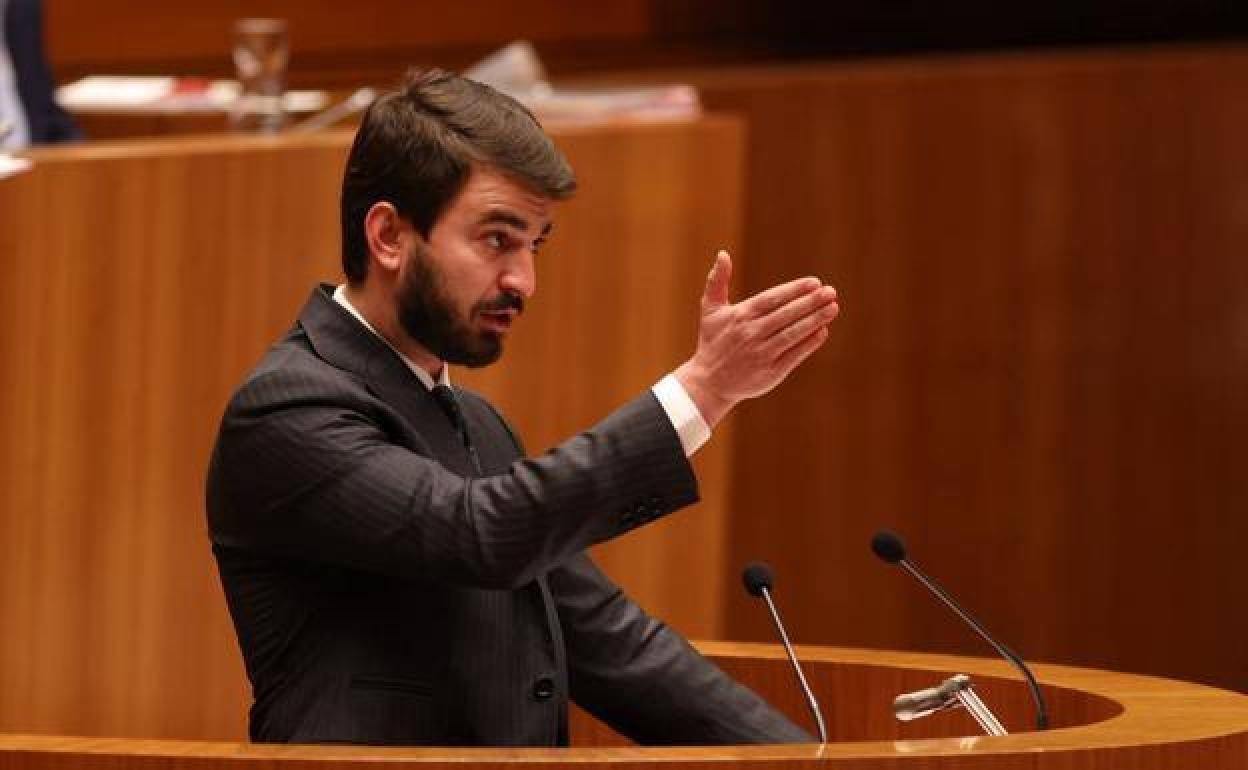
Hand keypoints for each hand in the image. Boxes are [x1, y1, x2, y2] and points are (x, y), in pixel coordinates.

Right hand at [674, 250, 838, 426]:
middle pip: (785, 315)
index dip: (794, 290)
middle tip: (830, 292)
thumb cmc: (712, 341)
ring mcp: (762, 354)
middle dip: (810, 303)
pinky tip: (822, 331)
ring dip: (814, 320)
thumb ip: (717, 281)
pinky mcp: (771, 373)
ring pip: (792, 334)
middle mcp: (751, 334)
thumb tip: (722, 253)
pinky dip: (809, 343)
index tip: (814, 282)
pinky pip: (794, 355)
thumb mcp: (710, 310)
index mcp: (740, 316)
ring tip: (833, 308)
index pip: (772, 299)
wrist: (709, 383)